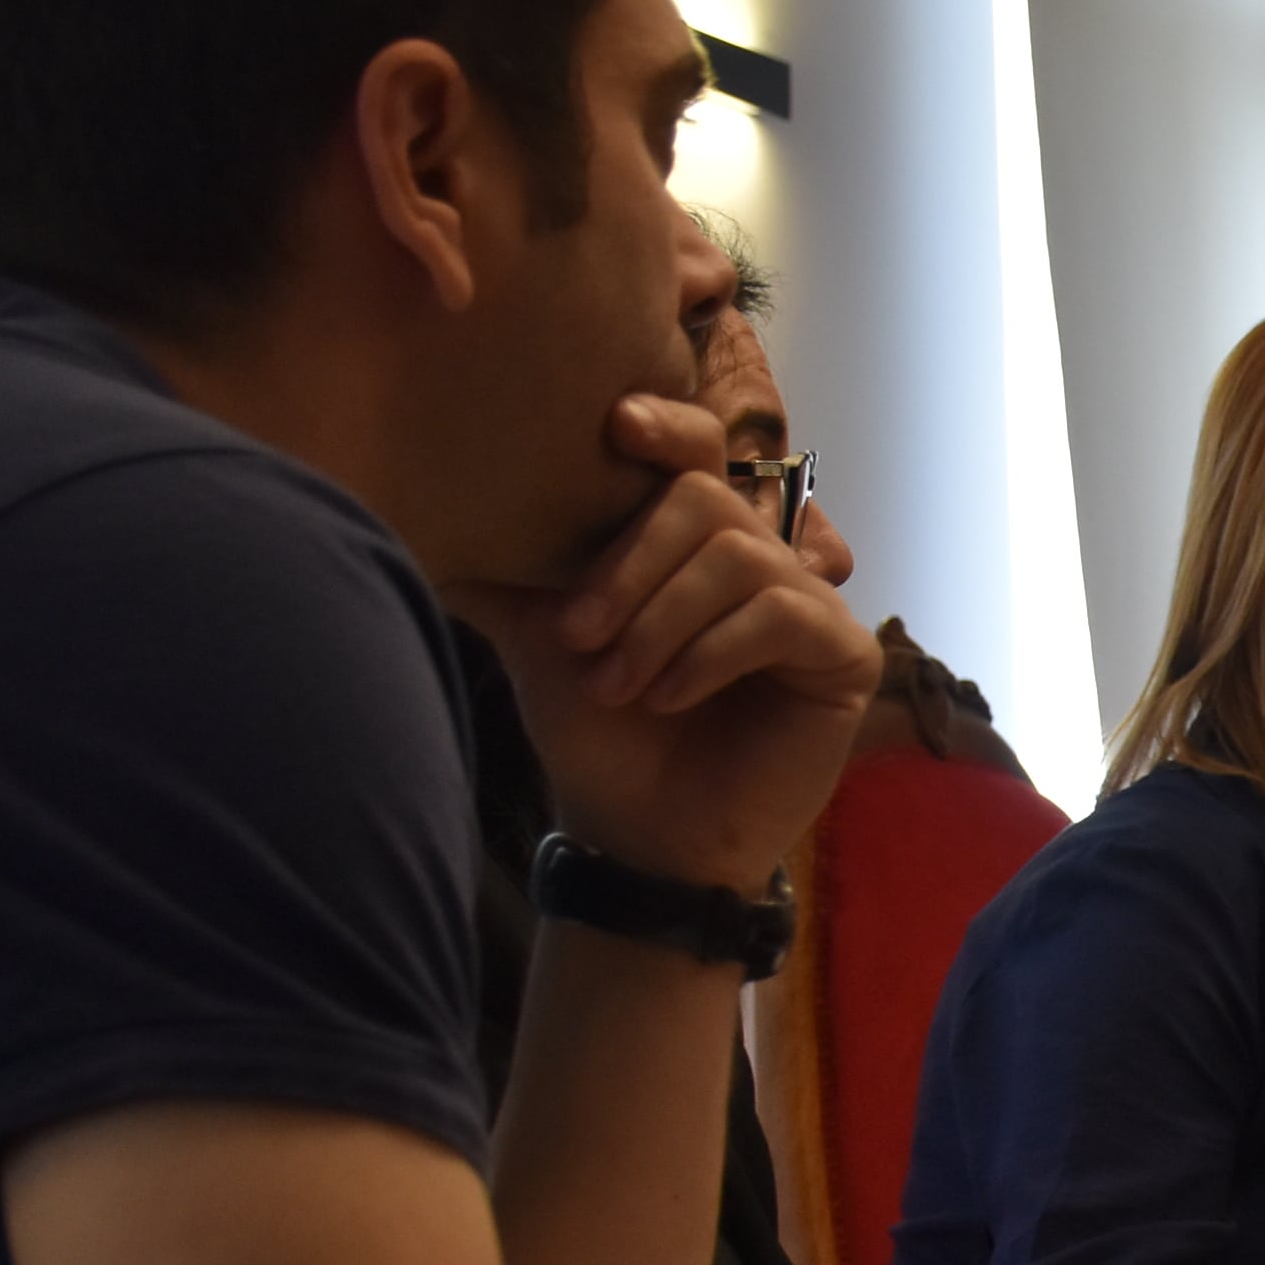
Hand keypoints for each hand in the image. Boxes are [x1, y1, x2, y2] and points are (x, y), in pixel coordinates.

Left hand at [447, 394, 878, 887]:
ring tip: (620, 685)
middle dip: (631, 565)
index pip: (697, 451)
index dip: (667, 425)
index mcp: (695, 541)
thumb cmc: (599, 736)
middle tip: (580, 637)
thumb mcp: (542, 639)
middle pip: (707, 497)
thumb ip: (505, 572)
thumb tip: (419, 511)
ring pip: (740, 556)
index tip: (615, 427)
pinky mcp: (845, 654)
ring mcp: (812, 603)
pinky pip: (781, 614)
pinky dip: (710, 653)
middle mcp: (764, 558)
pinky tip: (670, 696)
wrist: (641, 839)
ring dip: (660, 622)